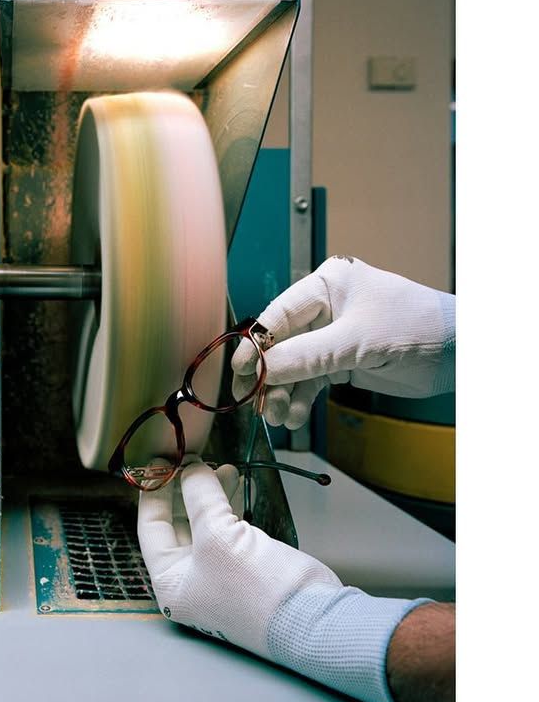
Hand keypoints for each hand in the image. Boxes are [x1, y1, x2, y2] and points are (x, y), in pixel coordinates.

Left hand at [137, 458, 339, 654]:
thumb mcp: (217, 535)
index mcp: (170, 581)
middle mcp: (189, 580)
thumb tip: (190, 469)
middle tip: (192, 459)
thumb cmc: (257, 588)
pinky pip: (227, 527)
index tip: (162, 460)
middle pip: (177, 522)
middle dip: (186, 488)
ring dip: (209, 492)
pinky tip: (233, 482)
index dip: (155, 490)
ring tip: (221, 466)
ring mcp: (217, 573)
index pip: (151, 526)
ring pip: (204, 522)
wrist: (313, 618)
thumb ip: (198, 496)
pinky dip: (228, 503)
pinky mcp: (244, 565)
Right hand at [231, 256, 455, 428]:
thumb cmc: (417, 328)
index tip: (239, 369)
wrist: (463, 354)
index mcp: (326, 285)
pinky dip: (301, 398)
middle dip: (270, 374)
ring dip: (284, 392)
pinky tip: (295, 416)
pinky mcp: (343, 361)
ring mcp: (333, 336)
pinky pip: (312, 380)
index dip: (256, 342)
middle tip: (256, 401)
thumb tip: (261, 369)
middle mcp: (325, 308)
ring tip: (279, 417)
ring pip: (294, 366)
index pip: (278, 313)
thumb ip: (307, 356)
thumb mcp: (357, 342)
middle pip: (282, 343)